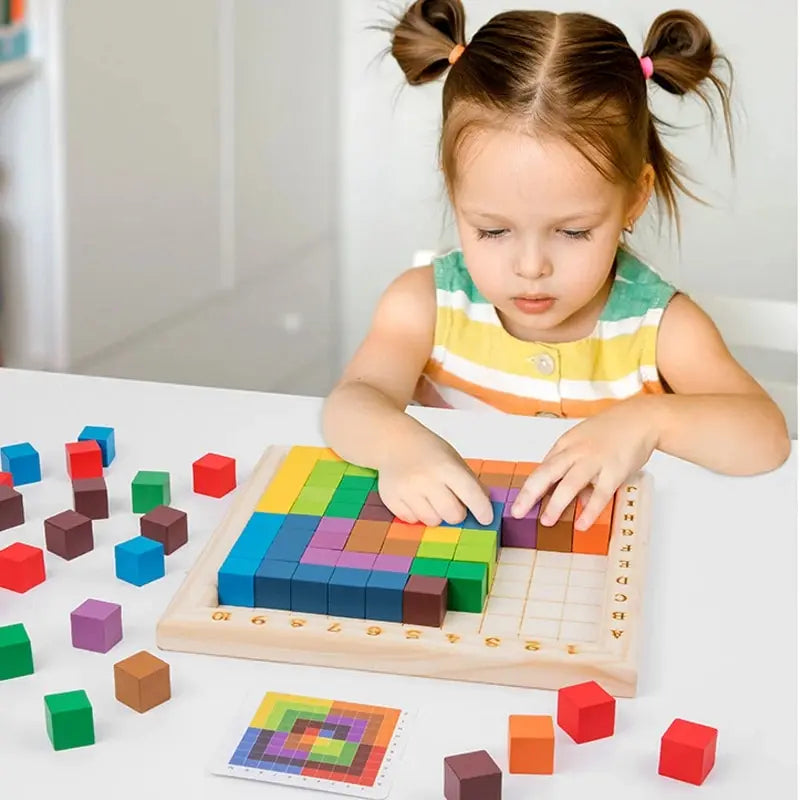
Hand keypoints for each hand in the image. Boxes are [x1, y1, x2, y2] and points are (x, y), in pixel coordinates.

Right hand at [377, 430, 493, 526]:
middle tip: (452, 503)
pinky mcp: (391, 499)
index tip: (486, 518)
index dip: (482, 510)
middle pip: (453, 515)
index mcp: (446, 466)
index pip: (470, 494)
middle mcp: (425, 479)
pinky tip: (415, 498)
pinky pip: (412, 521)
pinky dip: (417, 514)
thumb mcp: (454, 459)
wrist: (394, 441)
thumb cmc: (429, 451)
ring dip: (436, 515)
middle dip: (457, 513)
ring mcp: (406, 490)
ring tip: (430, 498)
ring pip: (432, 521)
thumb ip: (471, 482)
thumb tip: (486, 507)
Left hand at [511, 397, 659, 529]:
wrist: (640, 419)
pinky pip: (600, 494)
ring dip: (556, 504)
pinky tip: (581, 525)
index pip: (542, 468)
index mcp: (565, 445)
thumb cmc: (611, 432)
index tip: (518, 503)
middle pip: (547, 473)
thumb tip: (577, 500)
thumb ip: (576, 471)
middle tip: (517, 512)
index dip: (528, 487)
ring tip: (546, 521)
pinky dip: (590, 511)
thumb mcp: (586, 445)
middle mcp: (576, 452)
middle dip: (530, 494)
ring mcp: (595, 461)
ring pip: (570, 484)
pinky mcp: (614, 470)